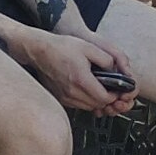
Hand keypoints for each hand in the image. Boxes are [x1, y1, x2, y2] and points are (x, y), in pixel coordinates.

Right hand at [18, 29, 137, 113]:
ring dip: (96, 100)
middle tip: (110, 89)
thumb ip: (106, 60)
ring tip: (98, 88)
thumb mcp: (89, 47)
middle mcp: (72, 92)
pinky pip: (78, 105)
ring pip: (88, 107)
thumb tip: (115, 70)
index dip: (114, 95)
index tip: (116, 89)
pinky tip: (86, 89)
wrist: (40, 51)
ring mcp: (65, 97)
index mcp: (81, 79)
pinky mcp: (60, 98)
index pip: (104, 98)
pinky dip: (86, 100)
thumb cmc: (61, 47)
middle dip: (107, 98)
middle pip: (97, 105)